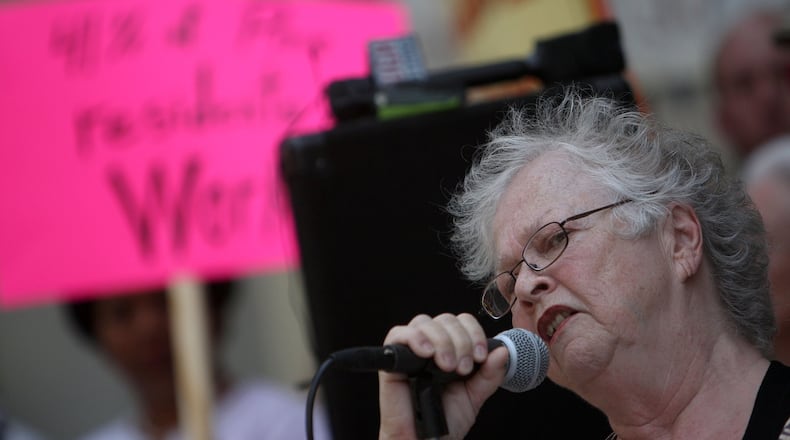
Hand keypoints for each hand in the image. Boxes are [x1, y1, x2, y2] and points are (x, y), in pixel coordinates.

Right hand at [377, 313, 508, 439]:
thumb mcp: (475, 396)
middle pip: (444, 319)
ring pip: (424, 322)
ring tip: (446, 366)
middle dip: (460, 340)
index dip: (474, 333)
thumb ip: (489, 374)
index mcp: (450, 350)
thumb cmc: (445, 423)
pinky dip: (414, 338)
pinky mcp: (391, 362)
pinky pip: (397, 335)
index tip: (480, 356)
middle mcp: (430, 347)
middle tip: (462, 368)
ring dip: (441, 340)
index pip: (462, 322)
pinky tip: (426, 353)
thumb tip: (502, 350)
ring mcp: (410, 352)